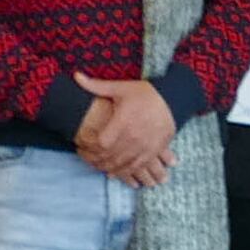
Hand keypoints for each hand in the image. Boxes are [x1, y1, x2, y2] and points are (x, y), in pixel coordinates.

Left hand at [73, 71, 179, 185]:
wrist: (173, 100)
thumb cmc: (145, 94)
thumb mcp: (121, 88)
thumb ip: (97, 86)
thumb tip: (76, 76)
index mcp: (124, 121)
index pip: (101, 143)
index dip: (88, 147)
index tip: (80, 145)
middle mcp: (134, 136)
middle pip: (109, 156)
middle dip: (93, 159)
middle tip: (84, 157)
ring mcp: (145, 146)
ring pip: (121, 164)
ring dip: (106, 167)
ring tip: (95, 165)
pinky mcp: (153, 151)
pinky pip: (135, 167)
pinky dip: (122, 172)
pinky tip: (113, 173)